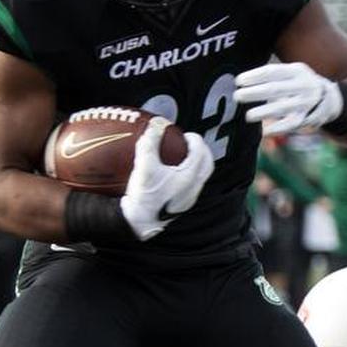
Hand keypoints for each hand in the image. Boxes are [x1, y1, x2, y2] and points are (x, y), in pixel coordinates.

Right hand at [119, 118, 213, 241]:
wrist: (140, 222)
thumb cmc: (144, 196)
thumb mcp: (144, 165)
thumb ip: (150, 142)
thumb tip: (156, 124)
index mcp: (190, 176)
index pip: (200, 151)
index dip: (194, 139)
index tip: (185, 135)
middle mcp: (193, 188)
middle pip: (207, 164)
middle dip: (201, 151)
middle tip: (189, 144)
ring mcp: (188, 199)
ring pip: (200, 177)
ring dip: (195, 164)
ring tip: (181, 158)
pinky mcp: (180, 207)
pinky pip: (190, 187)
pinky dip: (185, 176)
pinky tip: (170, 176)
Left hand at [234, 61, 344, 135]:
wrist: (331, 99)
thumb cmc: (299, 84)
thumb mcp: (292, 72)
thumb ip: (273, 75)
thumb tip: (242, 82)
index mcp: (297, 71)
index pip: (273, 72)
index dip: (254, 76)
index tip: (238, 81)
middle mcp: (303, 86)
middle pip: (275, 89)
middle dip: (254, 93)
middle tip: (237, 96)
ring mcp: (306, 103)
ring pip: (282, 108)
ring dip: (263, 112)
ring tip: (248, 116)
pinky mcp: (307, 119)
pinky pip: (290, 124)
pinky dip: (277, 128)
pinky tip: (264, 131)